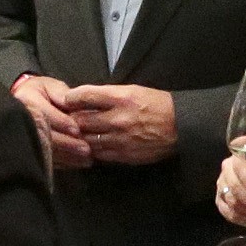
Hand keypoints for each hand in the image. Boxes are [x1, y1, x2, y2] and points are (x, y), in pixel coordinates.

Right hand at [14, 74, 89, 169]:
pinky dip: (63, 163)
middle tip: (86, 149)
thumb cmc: (41, 93)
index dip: (61, 122)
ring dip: (67, 156)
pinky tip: (77, 163)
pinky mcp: (29, 150)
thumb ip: (62, 93)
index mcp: (27, 100)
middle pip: (45, 136)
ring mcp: (23, 137)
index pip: (44, 114)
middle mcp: (23, 119)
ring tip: (86, 159)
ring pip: (46, 150)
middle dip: (67, 143)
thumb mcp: (50, 86)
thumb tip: (71, 102)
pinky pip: (45, 160)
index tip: (77, 130)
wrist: (23, 102)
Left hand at [64, 84, 179, 164]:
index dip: (71, 98)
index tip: (66, 100)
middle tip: (65, 119)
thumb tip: (83, 98)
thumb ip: (108, 95)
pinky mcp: (123, 155)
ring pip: (86, 139)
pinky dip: (91, 149)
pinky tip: (90, 145)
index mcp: (121, 98)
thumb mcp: (133, 90)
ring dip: (79, 136)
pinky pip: (98, 153)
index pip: (85, 95)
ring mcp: (120, 139)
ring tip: (75, 134)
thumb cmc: (156, 104)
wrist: (180, 126)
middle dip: (70, 119)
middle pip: (80, 120)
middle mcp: (118, 118)